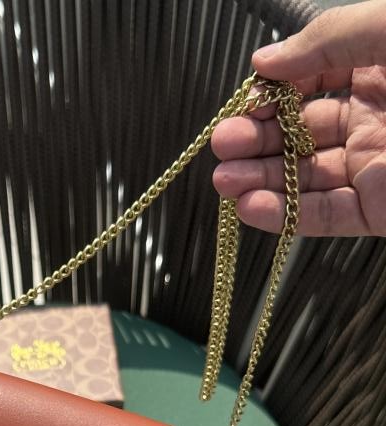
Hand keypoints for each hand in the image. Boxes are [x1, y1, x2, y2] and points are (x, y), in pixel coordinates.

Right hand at [212, 0, 385, 235]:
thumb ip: (328, 42)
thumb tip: (263, 62)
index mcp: (379, 69)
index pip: (308, 86)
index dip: (270, 96)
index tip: (241, 104)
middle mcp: (375, 119)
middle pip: (300, 136)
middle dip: (258, 142)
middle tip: (222, 146)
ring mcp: (377, 167)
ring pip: (306, 180)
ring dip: (261, 182)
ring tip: (223, 180)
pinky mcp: (382, 209)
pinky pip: (326, 216)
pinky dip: (287, 216)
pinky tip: (251, 208)